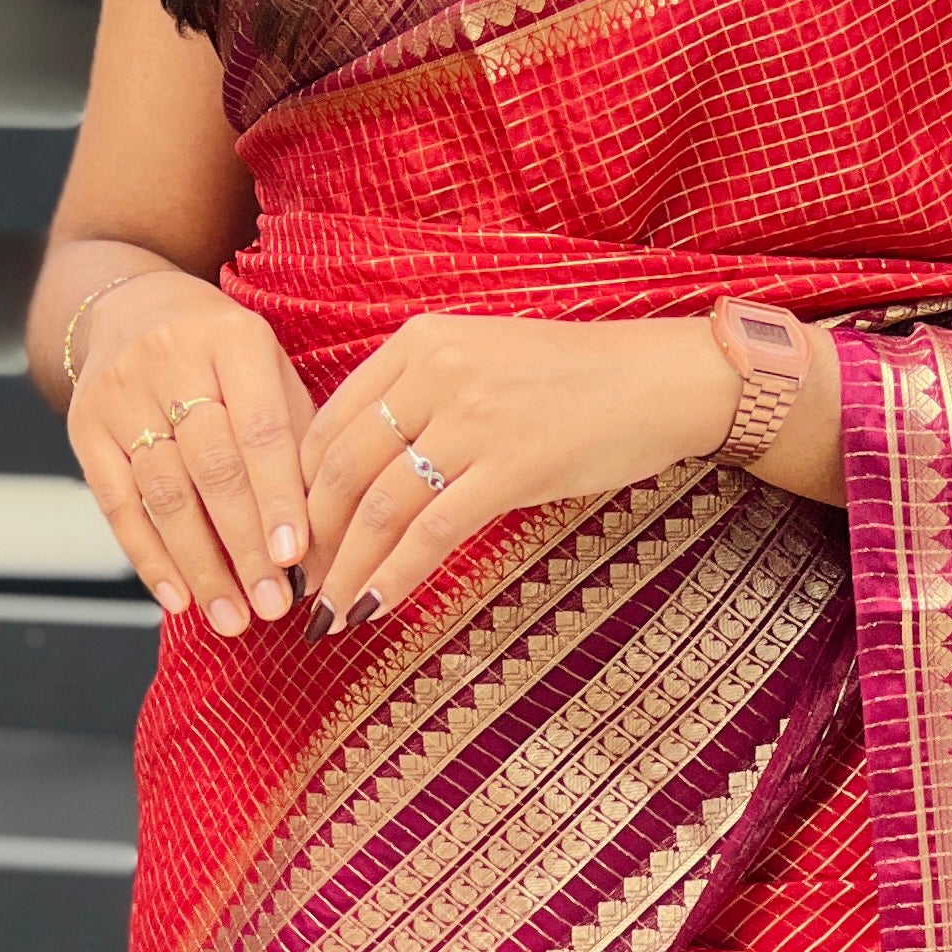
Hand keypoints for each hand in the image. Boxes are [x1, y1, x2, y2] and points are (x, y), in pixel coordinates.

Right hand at [68, 269, 318, 634]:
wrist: (130, 307)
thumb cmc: (223, 354)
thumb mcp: (271, 370)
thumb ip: (297, 439)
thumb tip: (322, 535)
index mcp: (235, 338)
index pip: (261, 429)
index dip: (278, 498)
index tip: (296, 559)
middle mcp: (171, 358)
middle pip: (212, 467)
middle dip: (244, 546)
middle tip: (271, 605)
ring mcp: (120, 392)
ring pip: (164, 492)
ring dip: (200, 565)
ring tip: (231, 616)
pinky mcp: (82, 424)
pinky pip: (117, 503)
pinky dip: (148, 557)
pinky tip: (178, 597)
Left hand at [298, 314, 737, 632]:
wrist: (661, 380)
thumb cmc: (572, 381)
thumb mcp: (480, 361)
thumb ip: (418, 399)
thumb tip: (354, 476)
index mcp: (419, 341)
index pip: (330, 423)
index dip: (298, 490)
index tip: (290, 537)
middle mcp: (436, 369)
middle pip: (343, 467)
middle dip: (312, 537)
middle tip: (298, 586)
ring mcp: (474, 416)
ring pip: (381, 504)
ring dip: (346, 568)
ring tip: (327, 611)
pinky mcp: (512, 464)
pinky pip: (432, 530)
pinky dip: (394, 575)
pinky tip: (373, 607)